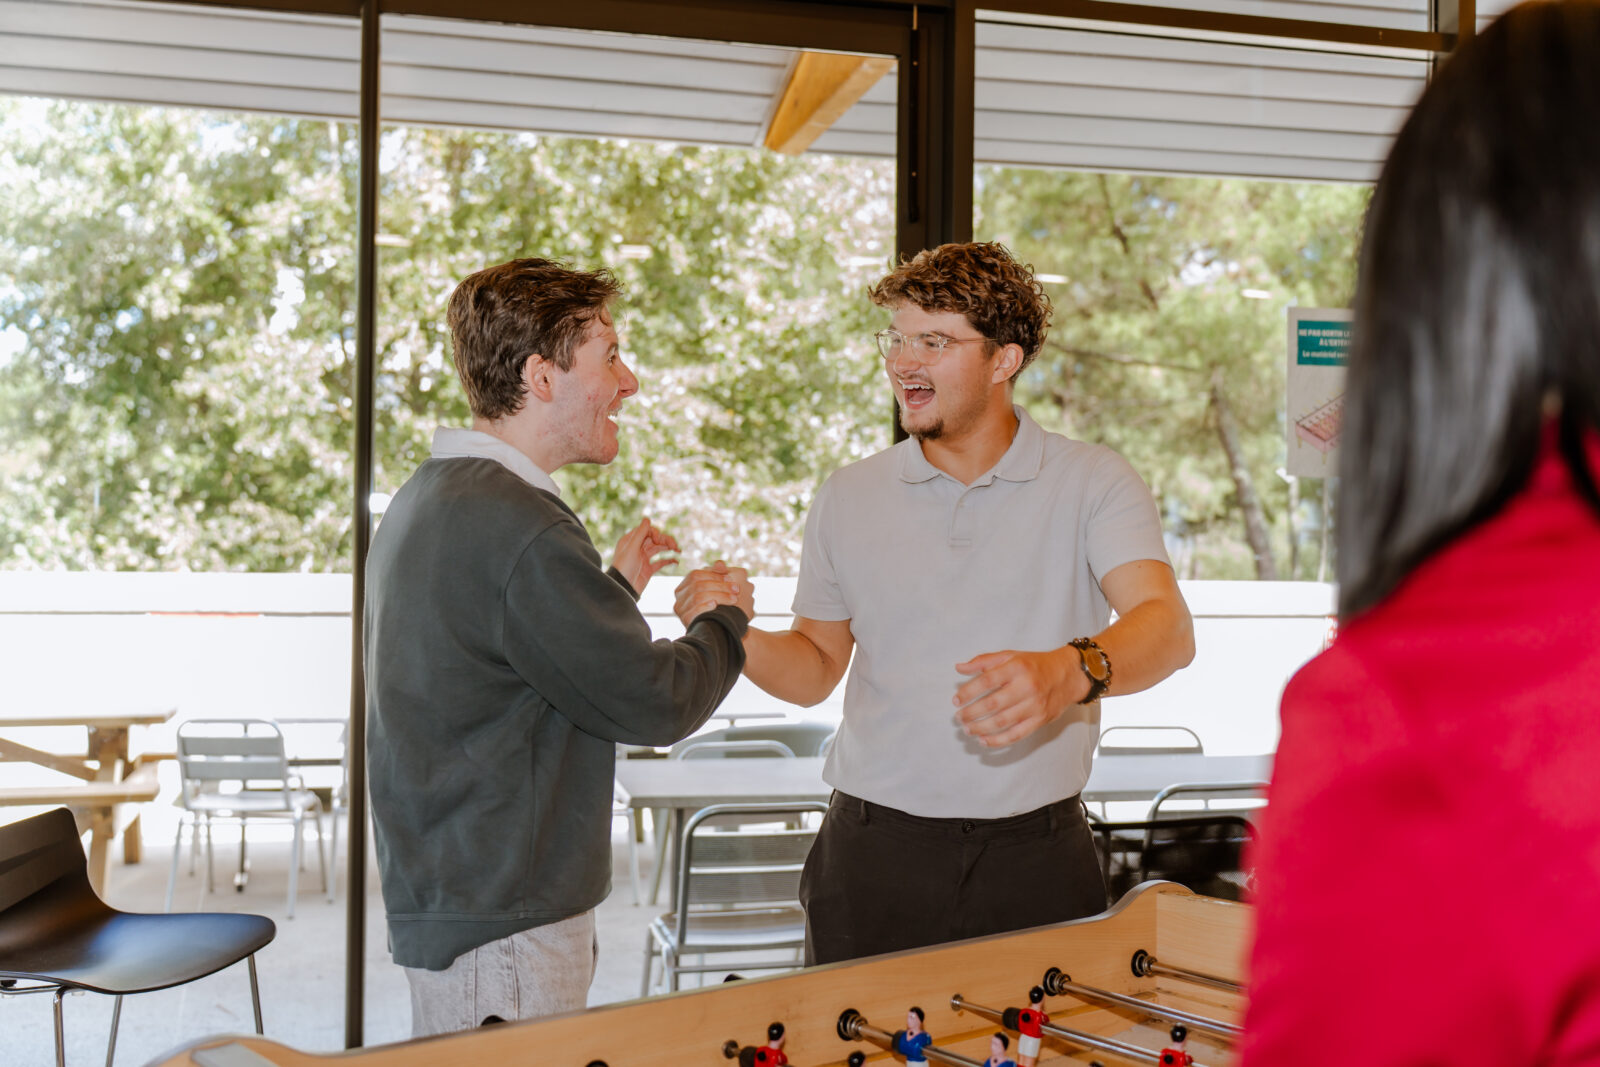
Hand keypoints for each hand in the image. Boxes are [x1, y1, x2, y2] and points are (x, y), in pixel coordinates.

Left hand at [611, 517, 678, 593]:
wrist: (623, 589)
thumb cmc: (624, 567)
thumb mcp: (632, 548)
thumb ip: (640, 533)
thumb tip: (647, 519)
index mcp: (631, 541)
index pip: (647, 530)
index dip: (655, 533)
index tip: (659, 540)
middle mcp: (637, 548)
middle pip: (655, 539)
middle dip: (666, 541)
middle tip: (675, 546)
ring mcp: (644, 558)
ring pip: (659, 549)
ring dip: (669, 549)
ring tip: (679, 551)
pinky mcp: (648, 569)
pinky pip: (661, 562)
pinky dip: (668, 560)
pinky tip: (676, 561)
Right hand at [673, 560, 753, 623]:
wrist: (725, 631)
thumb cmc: (723, 607)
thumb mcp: (722, 588)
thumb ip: (719, 574)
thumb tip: (720, 564)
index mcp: (685, 586)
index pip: (695, 575)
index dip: (714, 575)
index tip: (731, 578)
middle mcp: (680, 597)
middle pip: (696, 585)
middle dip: (719, 585)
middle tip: (737, 589)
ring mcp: (681, 610)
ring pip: (697, 596)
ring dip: (718, 596)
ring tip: (733, 599)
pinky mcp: (685, 621)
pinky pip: (692, 612)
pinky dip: (704, 607)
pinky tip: (716, 606)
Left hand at [952, 647, 1087, 747]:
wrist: (1069, 675)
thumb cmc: (1035, 665)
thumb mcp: (1011, 656)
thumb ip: (984, 661)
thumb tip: (959, 668)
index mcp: (1017, 667)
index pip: (986, 681)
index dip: (968, 692)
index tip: (956, 700)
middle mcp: (1026, 686)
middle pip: (992, 704)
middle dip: (971, 713)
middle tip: (959, 717)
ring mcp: (1034, 705)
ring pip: (1002, 722)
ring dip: (980, 728)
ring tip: (967, 729)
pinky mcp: (1040, 720)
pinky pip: (1016, 734)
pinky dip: (998, 740)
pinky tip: (983, 740)